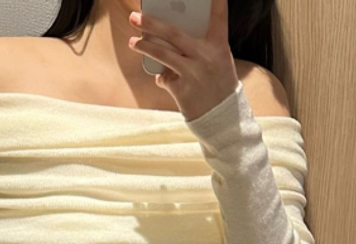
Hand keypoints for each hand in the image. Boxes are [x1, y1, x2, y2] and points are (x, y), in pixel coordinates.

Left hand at [128, 0, 238, 121]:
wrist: (222, 119)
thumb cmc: (218, 84)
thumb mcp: (218, 61)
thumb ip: (200, 46)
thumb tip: (168, 34)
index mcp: (219, 46)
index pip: (219, 16)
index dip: (216, 0)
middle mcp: (206, 57)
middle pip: (173, 34)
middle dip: (151, 23)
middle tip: (135, 16)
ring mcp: (193, 74)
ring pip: (162, 54)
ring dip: (144, 46)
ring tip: (133, 41)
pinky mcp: (183, 91)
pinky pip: (164, 78)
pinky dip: (161, 78)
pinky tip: (163, 78)